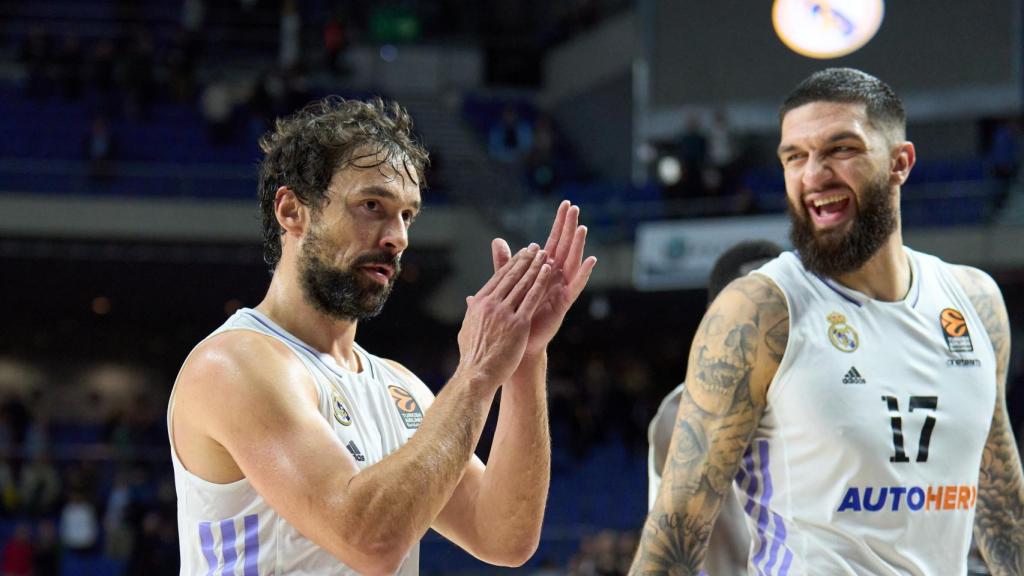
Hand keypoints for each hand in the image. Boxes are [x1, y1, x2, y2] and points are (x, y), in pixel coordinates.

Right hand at [456, 245, 552, 388]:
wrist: (477, 374)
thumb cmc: (473, 356)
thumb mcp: (468, 328)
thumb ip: (473, 311)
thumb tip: (471, 301)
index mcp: (480, 303)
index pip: (498, 278)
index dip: (512, 264)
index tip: (520, 254)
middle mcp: (491, 304)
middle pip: (511, 277)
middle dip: (525, 260)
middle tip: (535, 248)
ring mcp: (504, 313)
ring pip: (523, 284)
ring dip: (535, 267)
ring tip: (545, 255)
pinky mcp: (518, 324)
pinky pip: (532, 298)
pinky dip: (541, 283)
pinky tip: (549, 272)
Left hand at [492, 201, 596, 356]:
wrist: (517, 344)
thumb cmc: (515, 314)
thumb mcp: (509, 283)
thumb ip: (506, 263)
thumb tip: (497, 241)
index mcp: (543, 271)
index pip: (553, 242)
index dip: (559, 224)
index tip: (565, 204)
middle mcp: (555, 277)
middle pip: (564, 247)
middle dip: (569, 227)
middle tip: (574, 207)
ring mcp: (560, 289)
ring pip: (572, 262)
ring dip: (577, 245)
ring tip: (582, 227)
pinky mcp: (563, 303)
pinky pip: (576, 286)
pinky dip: (584, 273)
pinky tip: (592, 260)